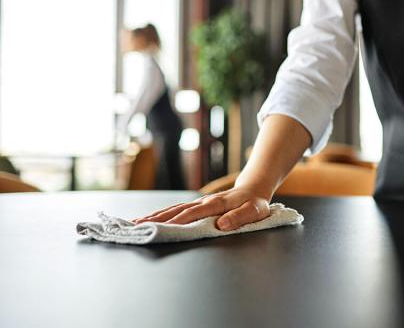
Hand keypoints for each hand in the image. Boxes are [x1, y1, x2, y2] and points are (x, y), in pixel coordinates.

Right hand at [133, 186, 270, 230]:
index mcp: (217, 204)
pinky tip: (148, 219)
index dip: (179, 220)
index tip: (162, 227)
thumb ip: (240, 217)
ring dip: (154, 216)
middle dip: (157, 218)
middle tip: (137, 226)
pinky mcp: (195, 205)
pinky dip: (161, 214)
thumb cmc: (255, 203)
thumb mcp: (255, 211)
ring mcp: (198, 202)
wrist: (253, 189)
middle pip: (177, 210)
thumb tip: (221, 225)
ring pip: (173, 209)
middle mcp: (204, 201)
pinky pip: (175, 209)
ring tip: (135, 223)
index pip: (194, 213)